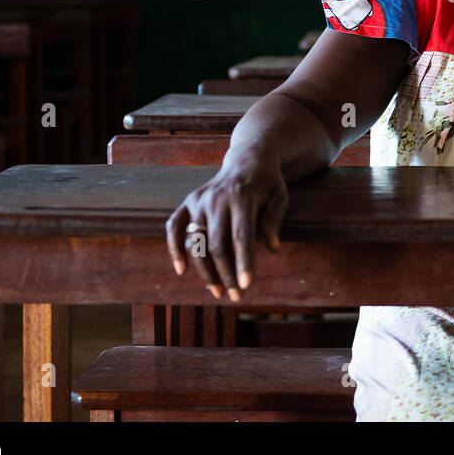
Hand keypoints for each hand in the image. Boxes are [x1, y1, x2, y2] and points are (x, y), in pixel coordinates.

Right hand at [165, 151, 288, 300]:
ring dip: (205, 270)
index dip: (244, 262)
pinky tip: (180, 269)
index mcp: (242, 196)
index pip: (241, 236)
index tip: (247, 285)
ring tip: (218, 291)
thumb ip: (275, 220)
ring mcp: (199, 200)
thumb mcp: (280, 196)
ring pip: (196, 242)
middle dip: (226, 273)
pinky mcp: (188, 202)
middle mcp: (216, 198)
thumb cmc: (267, 182)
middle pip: (217, 244)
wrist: (248, 158)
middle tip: (236, 296)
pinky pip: (173, 226)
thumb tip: (272, 249)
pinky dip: (173, 248)